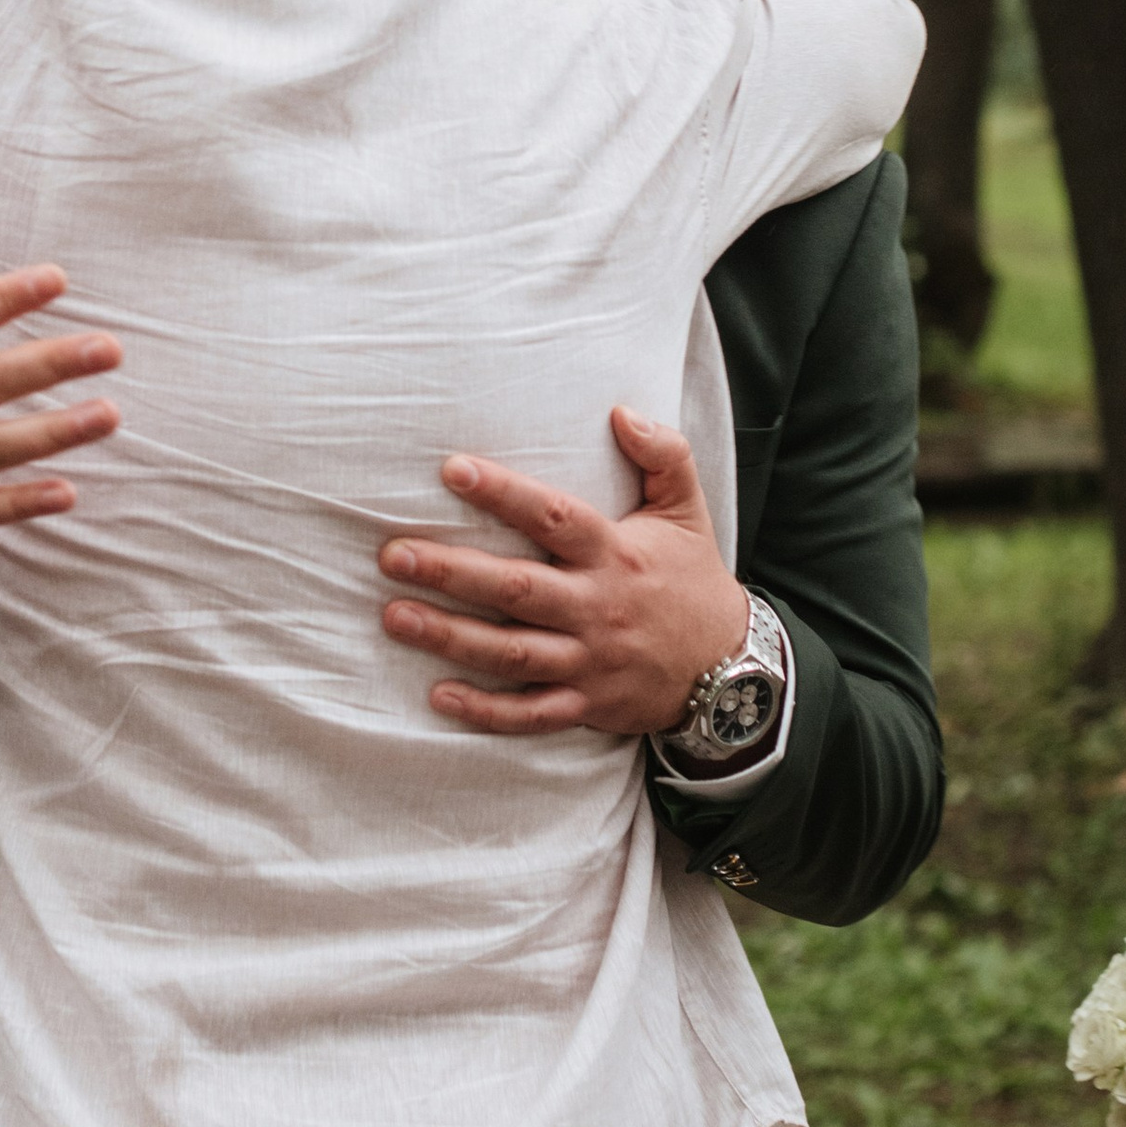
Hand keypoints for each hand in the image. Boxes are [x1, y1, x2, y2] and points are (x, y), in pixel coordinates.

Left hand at [377, 409, 747, 738]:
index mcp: (615, 554)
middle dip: (452, 573)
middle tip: (394, 555)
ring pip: (511, 653)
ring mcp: (589, 662)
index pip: (554, 517)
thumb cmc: (693, 580)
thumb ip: (664, 455)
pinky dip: (485, 710)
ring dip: (450, 637)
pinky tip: (437, 695)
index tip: (452, 470)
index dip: (504, 493)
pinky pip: (530, 714)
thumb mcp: (687, 511)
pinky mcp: (585, 705)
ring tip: (394, 616)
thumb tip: (622, 412)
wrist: (732, 670)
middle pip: (516, 589)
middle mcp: (597, 608)